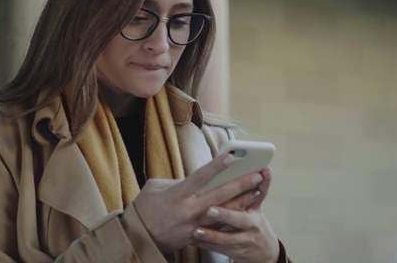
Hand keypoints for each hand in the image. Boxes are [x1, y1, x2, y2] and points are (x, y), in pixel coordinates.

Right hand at [133, 154, 264, 254]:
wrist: (137, 239)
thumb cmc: (144, 208)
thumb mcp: (155, 187)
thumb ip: (177, 181)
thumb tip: (196, 178)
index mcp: (177, 195)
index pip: (200, 177)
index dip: (217, 166)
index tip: (231, 156)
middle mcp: (188, 210)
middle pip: (220, 195)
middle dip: (240, 184)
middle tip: (257, 174)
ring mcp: (194, 225)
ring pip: (224, 212)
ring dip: (242, 201)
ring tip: (258, 190)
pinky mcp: (197, 236)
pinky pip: (218, 226)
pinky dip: (232, 216)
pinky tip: (246, 209)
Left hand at [192, 168, 279, 262]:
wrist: (264, 251)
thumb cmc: (254, 220)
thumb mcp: (257, 205)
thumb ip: (258, 186)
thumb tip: (263, 168)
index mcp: (256, 210)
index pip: (257, 195)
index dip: (250, 187)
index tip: (244, 178)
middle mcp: (252, 226)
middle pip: (240, 220)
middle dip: (226, 215)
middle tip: (210, 210)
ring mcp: (244, 241)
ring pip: (228, 239)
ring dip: (212, 235)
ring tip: (197, 231)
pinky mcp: (234, 252)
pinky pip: (219, 249)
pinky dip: (206, 245)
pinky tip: (193, 241)